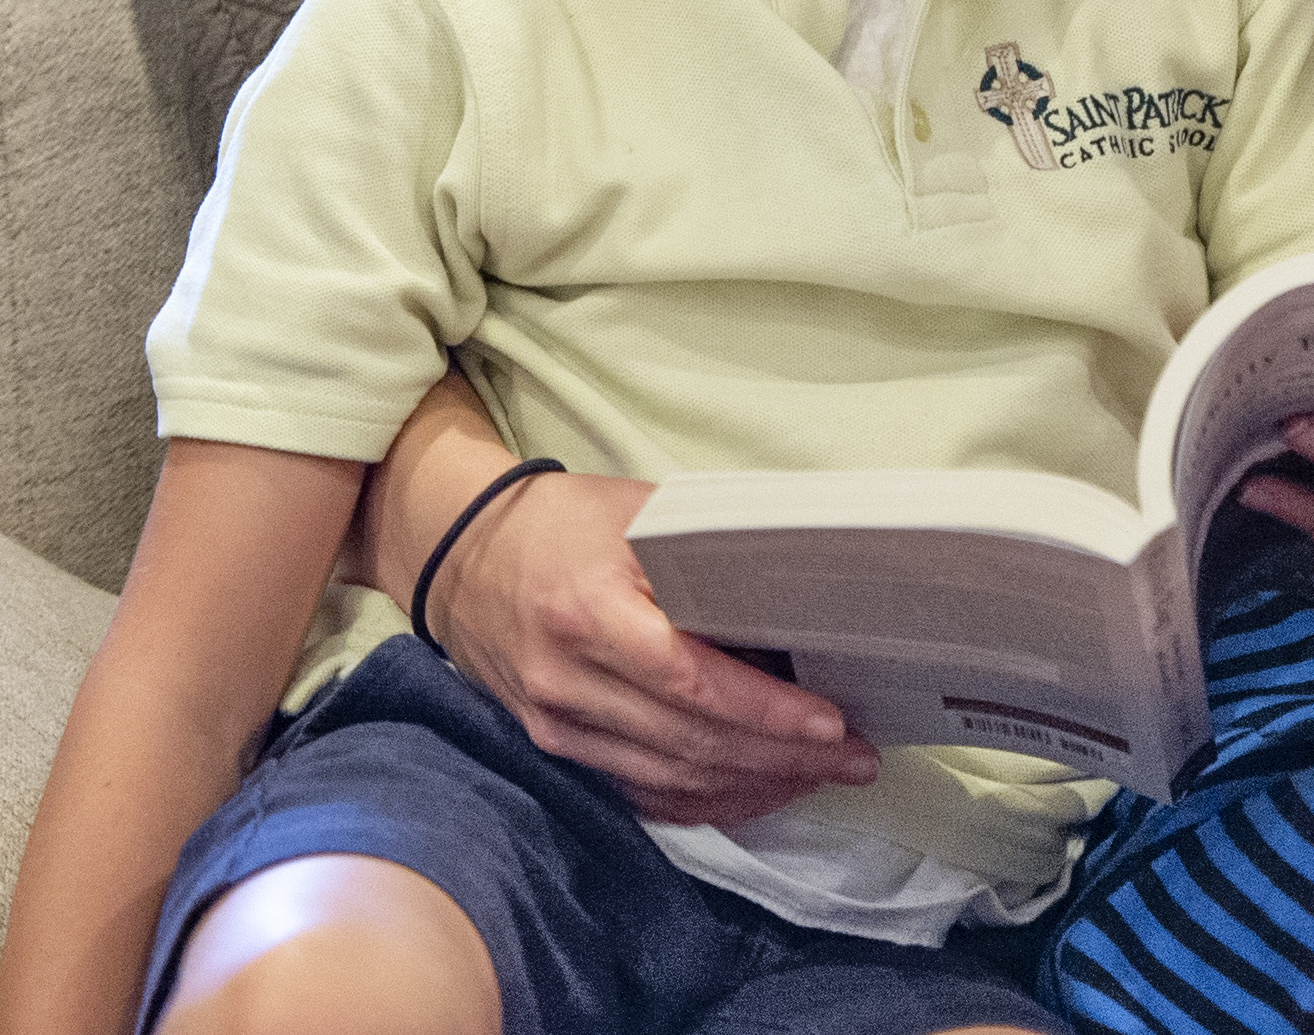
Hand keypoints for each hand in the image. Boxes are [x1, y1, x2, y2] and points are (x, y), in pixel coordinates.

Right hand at [423, 463, 881, 826]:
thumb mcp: (634, 512)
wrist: (459, 555)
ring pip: (671, 778)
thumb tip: (799, 590)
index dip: (765, 711)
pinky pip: (642, 793)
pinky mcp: (556, 746)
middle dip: (783, 757)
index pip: (690, 680)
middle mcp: (566, 681)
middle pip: (690, 741)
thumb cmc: (560, 524)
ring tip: (822, 774)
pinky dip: (706, 801)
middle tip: (854, 758)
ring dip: (755, 785)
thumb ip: (708, 551)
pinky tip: (758, 789)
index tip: (830, 723)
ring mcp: (556, 724)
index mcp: (587, 614)